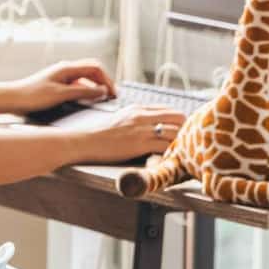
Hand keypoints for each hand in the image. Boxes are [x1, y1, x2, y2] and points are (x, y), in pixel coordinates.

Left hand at [10, 59, 117, 113]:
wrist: (11, 99)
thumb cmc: (32, 96)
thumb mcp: (61, 95)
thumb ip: (83, 91)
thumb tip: (102, 91)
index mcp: (67, 68)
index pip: (95, 68)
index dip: (107, 80)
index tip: (113, 94)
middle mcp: (65, 70)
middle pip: (92, 71)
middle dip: (103, 82)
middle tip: (111, 96)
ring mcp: (60, 76)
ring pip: (84, 78)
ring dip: (94, 87)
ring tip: (101, 99)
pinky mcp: (56, 85)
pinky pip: (76, 85)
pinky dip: (84, 91)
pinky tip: (85, 100)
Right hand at [72, 105, 188, 161]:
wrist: (84, 142)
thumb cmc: (99, 135)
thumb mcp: (120, 119)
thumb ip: (136, 119)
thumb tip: (150, 125)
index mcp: (138, 109)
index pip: (169, 110)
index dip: (178, 122)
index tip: (178, 133)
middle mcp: (142, 116)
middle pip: (178, 117)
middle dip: (184, 130)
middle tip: (183, 143)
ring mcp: (141, 129)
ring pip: (175, 132)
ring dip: (179, 143)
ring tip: (178, 153)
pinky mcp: (139, 144)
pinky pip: (165, 147)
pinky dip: (170, 154)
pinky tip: (168, 160)